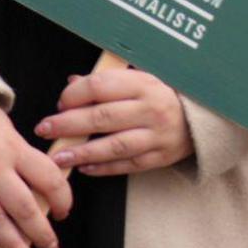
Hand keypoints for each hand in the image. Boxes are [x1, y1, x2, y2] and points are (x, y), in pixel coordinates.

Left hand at [43, 61, 189, 177]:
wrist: (203, 119)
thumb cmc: (163, 96)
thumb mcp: (141, 80)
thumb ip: (108, 81)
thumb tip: (72, 83)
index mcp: (145, 84)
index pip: (101, 86)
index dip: (75, 94)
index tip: (61, 102)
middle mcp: (151, 109)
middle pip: (102, 117)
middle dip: (68, 124)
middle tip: (44, 129)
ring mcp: (157, 136)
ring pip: (113, 146)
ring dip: (81, 152)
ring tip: (57, 157)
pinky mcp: (159, 157)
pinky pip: (126, 165)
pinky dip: (103, 168)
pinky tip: (84, 168)